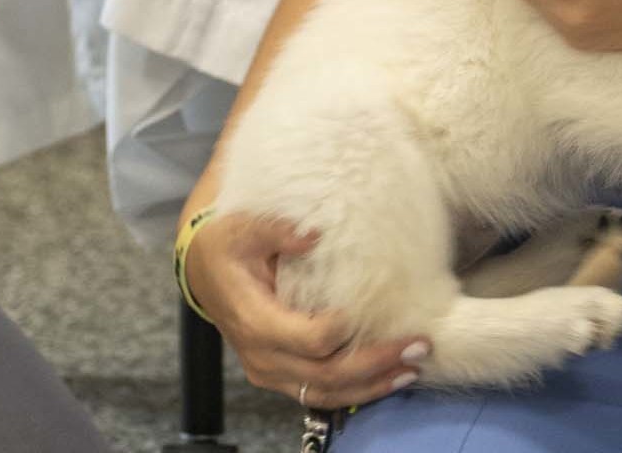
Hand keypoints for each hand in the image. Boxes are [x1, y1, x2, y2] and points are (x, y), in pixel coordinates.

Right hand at [186, 212, 428, 410]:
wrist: (203, 270)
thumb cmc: (227, 244)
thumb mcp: (245, 227)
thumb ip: (277, 229)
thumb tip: (314, 234)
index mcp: (253, 319)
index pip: (308, 338)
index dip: (345, 332)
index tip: (381, 312)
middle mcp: (261, 355)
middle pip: (324, 374)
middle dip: (375, 364)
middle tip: (417, 347)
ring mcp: (269, 371)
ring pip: (324, 393)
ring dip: (372, 386)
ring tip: (412, 370)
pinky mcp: (279, 375)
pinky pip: (319, 393)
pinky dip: (356, 391)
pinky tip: (388, 379)